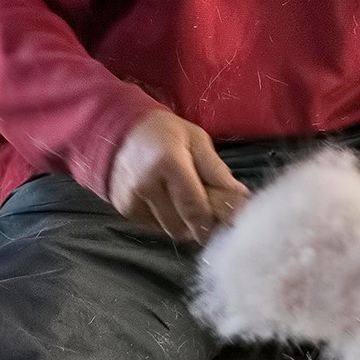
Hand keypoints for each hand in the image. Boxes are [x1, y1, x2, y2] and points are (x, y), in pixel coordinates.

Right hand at [106, 109, 250, 242]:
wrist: (119, 129)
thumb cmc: (164, 132)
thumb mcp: (196, 140)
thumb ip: (217, 170)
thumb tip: (240, 197)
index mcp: (168, 164)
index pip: (194, 208)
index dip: (212, 222)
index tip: (227, 225)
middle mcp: (146, 185)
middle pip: (181, 225)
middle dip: (200, 225)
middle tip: (211, 214)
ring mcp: (131, 199)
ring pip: (168, 230)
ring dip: (183, 224)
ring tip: (187, 203)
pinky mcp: (124, 209)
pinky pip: (154, 227)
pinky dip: (166, 220)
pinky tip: (168, 201)